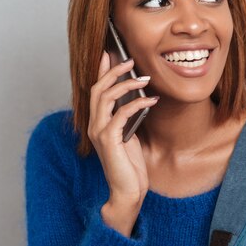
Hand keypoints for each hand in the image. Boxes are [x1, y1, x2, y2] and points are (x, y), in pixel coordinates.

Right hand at [88, 51, 158, 207]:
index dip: (101, 71)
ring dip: (126, 84)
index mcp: (97, 123)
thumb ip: (127, 118)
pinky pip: (121, 113)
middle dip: (113, 71)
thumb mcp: (129, 136)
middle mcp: (93, 125)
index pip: (95, 91)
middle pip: (97, 89)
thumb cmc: (130, 167)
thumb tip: (136, 98)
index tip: (110, 53)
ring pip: (106, 97)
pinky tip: (151, 100)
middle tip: (130, 60)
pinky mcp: (108, 140)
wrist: (128, 192)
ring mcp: (99, 132)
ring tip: (144, 79)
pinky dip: (137, 103)